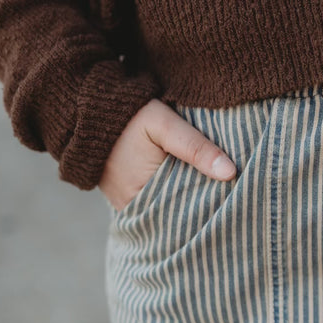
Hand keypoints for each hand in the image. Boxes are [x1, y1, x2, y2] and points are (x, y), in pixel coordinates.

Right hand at [98, 98, 236, 210]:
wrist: (90, 106)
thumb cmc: (129, 115)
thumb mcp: (165, 125)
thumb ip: (196, 147)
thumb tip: (231, 173)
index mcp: (138, 198)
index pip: (183, 216)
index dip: (208, 208)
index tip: (233, 199)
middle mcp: (129, 208)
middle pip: (175, 215)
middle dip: (200, 207)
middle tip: (230, 196)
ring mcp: (126, 203)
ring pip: (167, 209)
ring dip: (188, 200)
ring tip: (217, 193)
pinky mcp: (126, 193)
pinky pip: (157, 201)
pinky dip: (175, 194)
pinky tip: (194, 184)